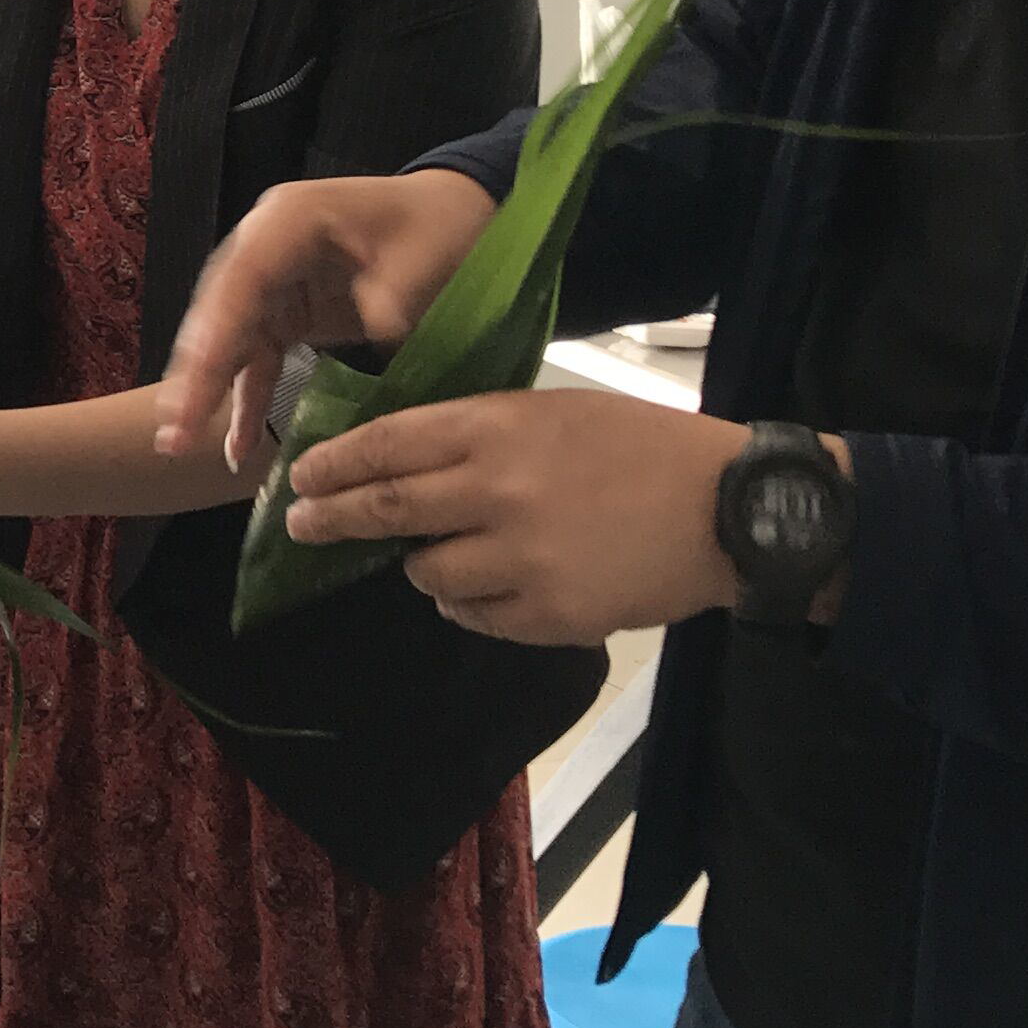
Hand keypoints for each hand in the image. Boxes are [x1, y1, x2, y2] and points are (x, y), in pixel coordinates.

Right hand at [154, 169, 501, 471]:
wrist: (449, 216)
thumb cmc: (438, 226)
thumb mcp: (426, 254)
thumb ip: (393, 294)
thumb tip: (377, 331)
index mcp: (292, 218)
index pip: (243, 275)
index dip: (219, 328)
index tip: (199, 377)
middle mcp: (264, 246)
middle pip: (220, 310)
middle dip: (196, 371)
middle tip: (172, 429)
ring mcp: (269, 281)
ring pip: (227, 339)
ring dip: (205, 391)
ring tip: (177, 443)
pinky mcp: (283, 313)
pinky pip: (256, 359)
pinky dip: (245, 400)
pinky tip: (233, 447)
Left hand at [282, 387, 752, 644]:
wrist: (727, 510)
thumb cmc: (642, 448)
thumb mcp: (555, 413)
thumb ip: (481, 434)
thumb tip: (404, 460)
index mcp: (499, 428)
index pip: (389, 444)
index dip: (334, 463)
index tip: (300, 476)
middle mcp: (499, 491)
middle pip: (387, 509)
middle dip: (331, 519)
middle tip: (302, 526)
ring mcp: (521, 559)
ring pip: (426, 572)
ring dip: (421, 565)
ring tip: (442, 554)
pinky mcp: (547, 614)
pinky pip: (473, 615)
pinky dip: (468, 602)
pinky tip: (493, 585)